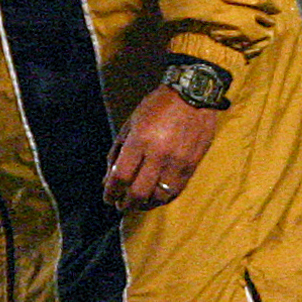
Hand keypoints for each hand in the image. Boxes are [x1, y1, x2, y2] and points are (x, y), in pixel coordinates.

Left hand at [102, 85, 218, 211]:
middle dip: (126, 203)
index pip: (121, 176)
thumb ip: (118, 149)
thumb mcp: (131, 122)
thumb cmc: (158, 106)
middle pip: (138, 192)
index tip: (107, 197)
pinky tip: (154, 198)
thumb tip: (108, 176)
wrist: (194, 95)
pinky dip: (162, 199)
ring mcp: (177, 162)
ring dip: (144, 205)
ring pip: (158, 196)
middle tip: (120, 205)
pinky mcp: (192, 166)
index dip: (111, 191)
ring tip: (137, 204)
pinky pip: (175, 191)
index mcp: (140, 140)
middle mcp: (159, 154)